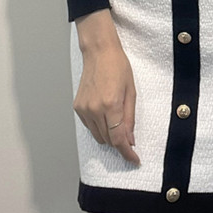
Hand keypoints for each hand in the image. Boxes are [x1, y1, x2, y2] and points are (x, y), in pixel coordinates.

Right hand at [73, 25, 139, 165]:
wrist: (99, 52)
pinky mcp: (78, 108)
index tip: (134, 159)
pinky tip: (106, 115)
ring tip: (117, 122)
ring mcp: (84, 109)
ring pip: (98, 136)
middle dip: (120, 143)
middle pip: (108, 140)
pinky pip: (90, 127)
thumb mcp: (131, 92)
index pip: (118, 139)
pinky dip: (99, 127)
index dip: (127, 152)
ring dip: (109, 136)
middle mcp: (95, 109)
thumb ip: (130, 118)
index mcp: (111, 105)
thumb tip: (130, 139)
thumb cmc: (118, 67)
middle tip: (130, 138)